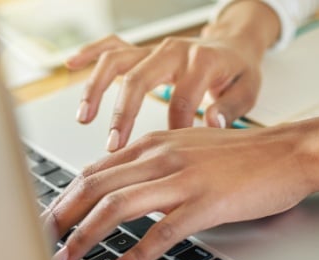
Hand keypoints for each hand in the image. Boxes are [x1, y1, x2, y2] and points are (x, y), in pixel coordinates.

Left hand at [42, 110, 318, 259]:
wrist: (290, 151)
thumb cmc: (246, 155)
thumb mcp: (193, 148)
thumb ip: (158, 164)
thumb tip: (128, 189)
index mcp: (157, 144)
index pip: (96, 168)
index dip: (65, 195)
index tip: (49, 219)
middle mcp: (163, 156)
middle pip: (95, 185)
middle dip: (61, 216)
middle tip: (41, 242)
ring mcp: (184, 179)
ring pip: (117, 206)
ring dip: (85, 236)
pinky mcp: (206, 203)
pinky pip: (160, 232)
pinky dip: (134, 254)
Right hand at [65, 1, 280, 151]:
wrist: (235, 45)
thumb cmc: (239, 72)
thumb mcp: (248, 90)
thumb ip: (230, 108)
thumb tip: (211, 122)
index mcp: (203, 61)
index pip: (181, 98)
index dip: (174, 128)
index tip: (166, 156)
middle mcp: (174, 50)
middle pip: (140, 78)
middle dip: (123, 113)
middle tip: (113, 145)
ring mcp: (156, 49)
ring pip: (118, 60)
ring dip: (97, 88)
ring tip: (84, 117)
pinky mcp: (144, 50)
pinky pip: (112, 46)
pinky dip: (90, 54)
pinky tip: (70, 66)